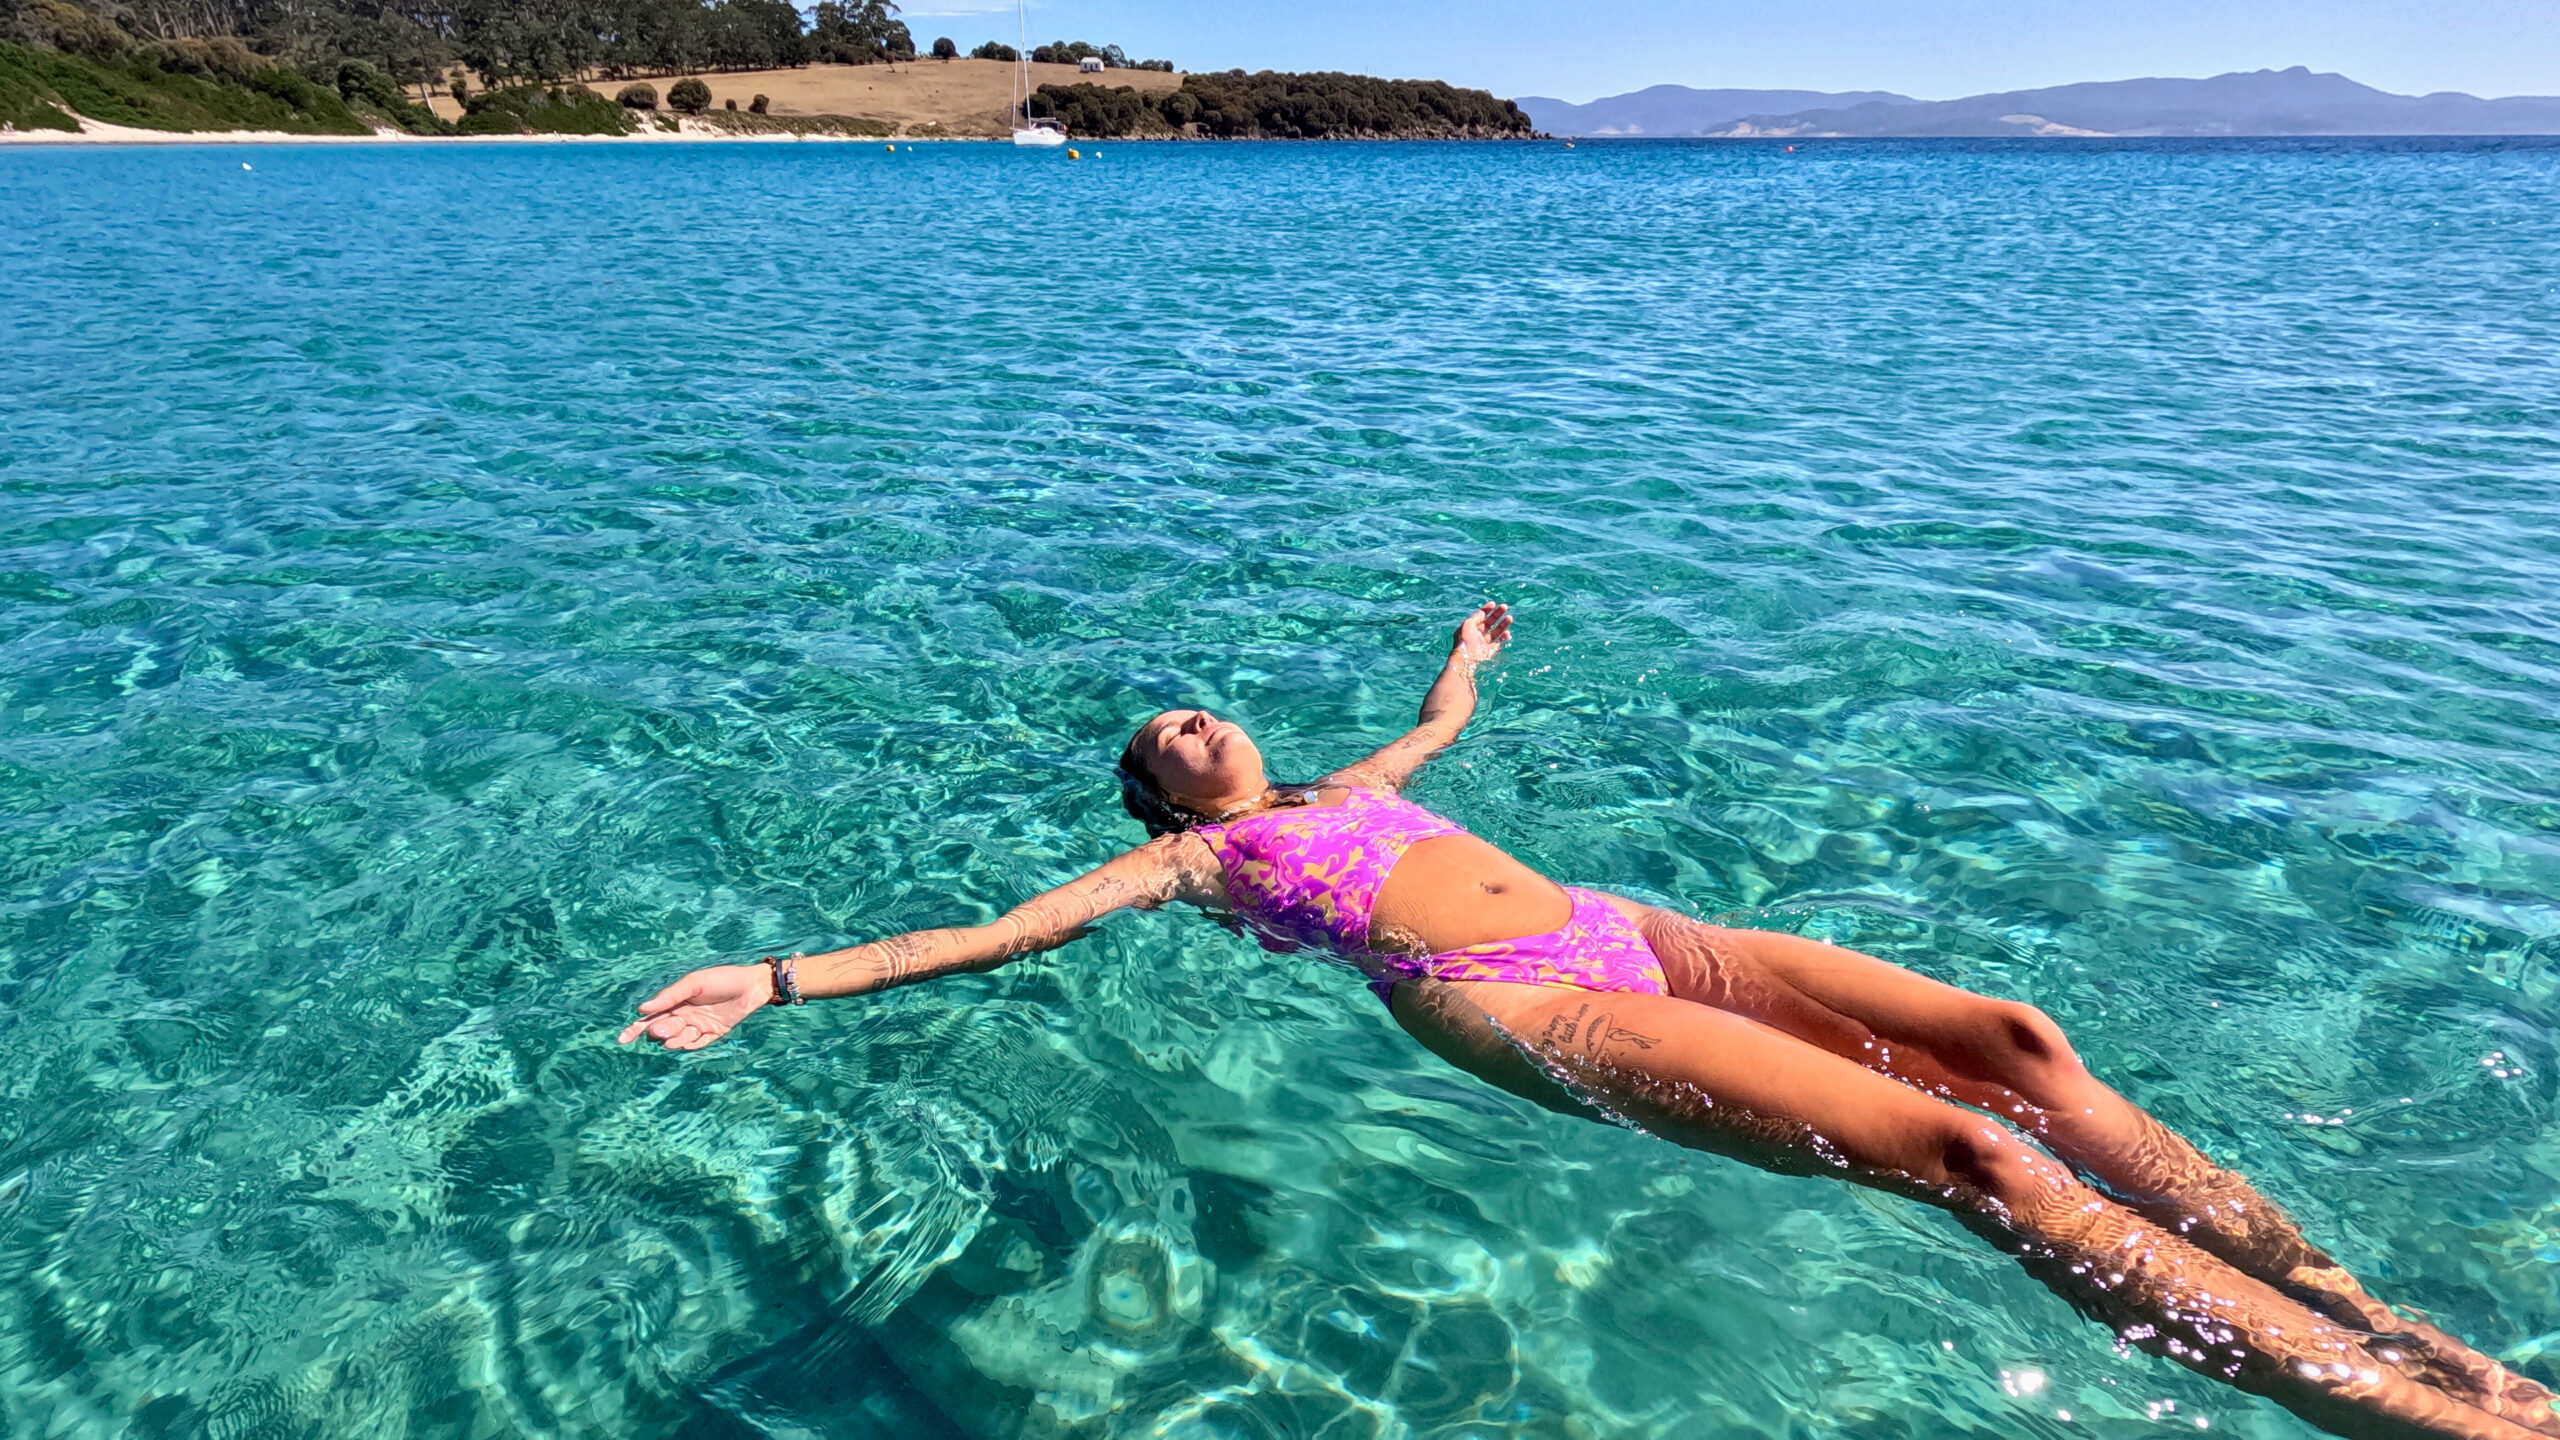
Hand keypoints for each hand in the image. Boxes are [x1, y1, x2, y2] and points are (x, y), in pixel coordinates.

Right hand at [617, 963, 769, 1050]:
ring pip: (677, 1040)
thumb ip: (669, 996)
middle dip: (659, 1032)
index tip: (622, 1039)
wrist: (751, 985)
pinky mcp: (713, 1034)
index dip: (635, 1029)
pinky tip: (694, 1035)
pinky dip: (692, 1044)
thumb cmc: (721, 978)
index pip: (650, 1018)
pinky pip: (697, 1045)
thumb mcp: (693, 983)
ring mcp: (698, 1026)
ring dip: (675, 1038)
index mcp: (675, 1002)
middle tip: (665, 1027)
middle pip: (661, 1030)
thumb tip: (642, 1009)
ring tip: (684, 1028)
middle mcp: (684, 1016)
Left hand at [1452, 602, 1511, 664]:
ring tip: (1510, 618)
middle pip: (1490, 621)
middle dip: (1498, 614)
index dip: (1487, 609)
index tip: (1494, 604)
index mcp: (1472, 626)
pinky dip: (1504, 637)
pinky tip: (1508, 633)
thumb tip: (1483, 612)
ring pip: (1496, 630)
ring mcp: (1485, 641)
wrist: (1467, 658)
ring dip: (1503, 624)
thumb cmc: (1465, 641)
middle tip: (1505, 607)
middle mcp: (1479, 633)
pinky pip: (1499, 641)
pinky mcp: (1490, 649)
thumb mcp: (1467, 624)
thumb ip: (1476, 617)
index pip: (1481, 615)